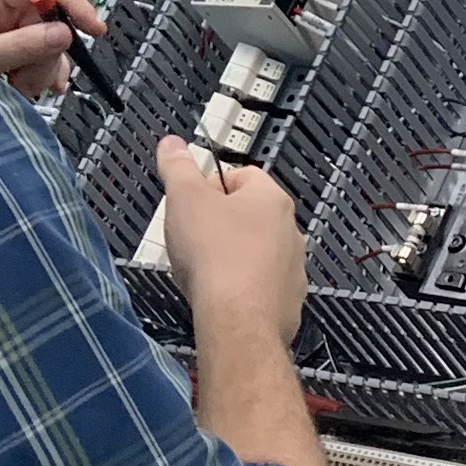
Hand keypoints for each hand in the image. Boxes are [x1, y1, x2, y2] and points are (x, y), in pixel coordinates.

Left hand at [0, 0, 105, 99]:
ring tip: (18, 88)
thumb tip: (60, 34)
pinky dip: (37, 75)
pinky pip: (37, 55)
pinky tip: (26, 89)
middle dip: (46, 53)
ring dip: (40, 69)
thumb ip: (20, 47)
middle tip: (29, 78)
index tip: (93, 27)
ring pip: (47, 41)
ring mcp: (1, 26)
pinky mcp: (5, 46)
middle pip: (49, 18)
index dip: (71, 4)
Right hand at [155, 135, 305, 345]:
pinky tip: (219, 297)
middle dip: (219, 225)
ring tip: (203, 271)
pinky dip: (241, 290)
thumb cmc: (216, 257)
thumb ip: (178, 167)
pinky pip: (261, 287)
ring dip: (231, 258)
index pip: (242, 176)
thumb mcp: (185, 199)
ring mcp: (292, 268)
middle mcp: (289, 231)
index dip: (211, 187)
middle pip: (249, 216)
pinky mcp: (287, 302)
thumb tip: (173, 145)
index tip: (192, 202)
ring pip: (255, 254)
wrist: (237, 320)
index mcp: (270, 199)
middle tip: (192, 238)